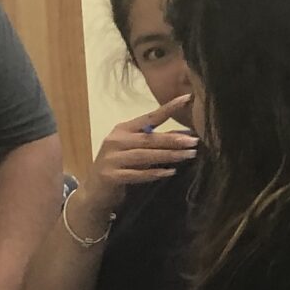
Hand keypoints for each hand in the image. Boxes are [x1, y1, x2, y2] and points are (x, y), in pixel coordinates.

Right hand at [67, 95, 198, 238]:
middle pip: (148, 138)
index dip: (168, 108)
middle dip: (173, 139)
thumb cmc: (121, 167)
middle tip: (194, 141)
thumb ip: (156, 142)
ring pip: (144, 155)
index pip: (149, 117)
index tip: (188, 98)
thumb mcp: (136, 150)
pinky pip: (136, 174)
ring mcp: (111, 158)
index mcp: (123, 129)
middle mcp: (115, 140)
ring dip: (169, 155)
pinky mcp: (110, 176)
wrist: (95, 191)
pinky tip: (170, 172)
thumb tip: (186, 135)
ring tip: (189, 155)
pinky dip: (154, 173)